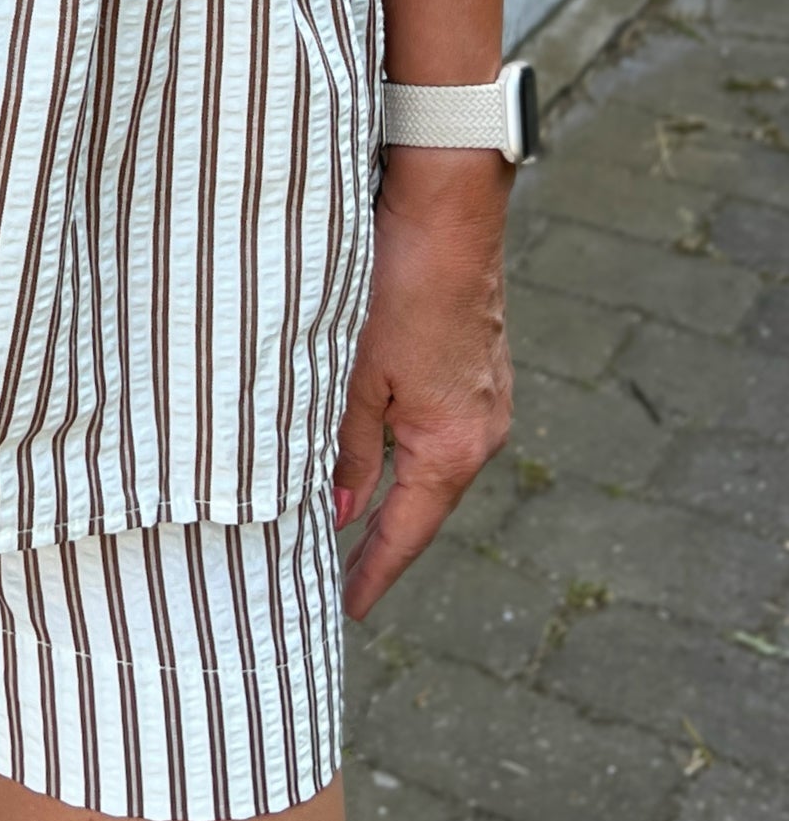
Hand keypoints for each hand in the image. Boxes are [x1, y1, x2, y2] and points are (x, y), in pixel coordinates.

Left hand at [332, 146, 513, 617]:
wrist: (449, 210)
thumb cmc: (400, 288)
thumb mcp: (357, 376)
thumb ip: (346, 447)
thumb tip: (340, 509)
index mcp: (453, 447)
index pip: (406, 532)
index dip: (373, 572)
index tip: (348, 610)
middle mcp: (480, 432)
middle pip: (422, 503)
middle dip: (380, 537)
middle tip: (337, 578)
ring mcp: (484, 398)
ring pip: (427, 461)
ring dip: (390, 487)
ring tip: (346, 519)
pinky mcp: (476, 367)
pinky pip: (435, 426)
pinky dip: (403, 446)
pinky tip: (373, 447)